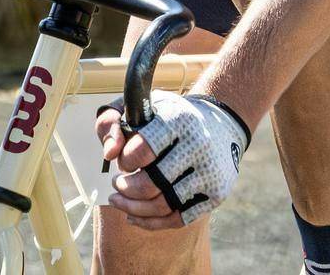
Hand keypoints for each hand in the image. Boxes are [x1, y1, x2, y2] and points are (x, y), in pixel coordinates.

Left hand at [104, 91, 249, 229]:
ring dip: (133, 209)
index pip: (140, 151)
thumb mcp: (141, 106)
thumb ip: (113, 122)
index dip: (124, 161)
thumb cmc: (171, 116)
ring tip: (120, 201)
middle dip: (125, 189)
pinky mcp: (216, 194)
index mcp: (179, 119)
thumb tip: (109, 153)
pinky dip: (151, 222)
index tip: (123, 161)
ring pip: (162, 206)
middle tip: (117, 184)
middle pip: (150, 185)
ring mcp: (210, 172)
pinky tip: (135, 216)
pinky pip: (178, 219)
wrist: (220, 123)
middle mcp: (198, 145)